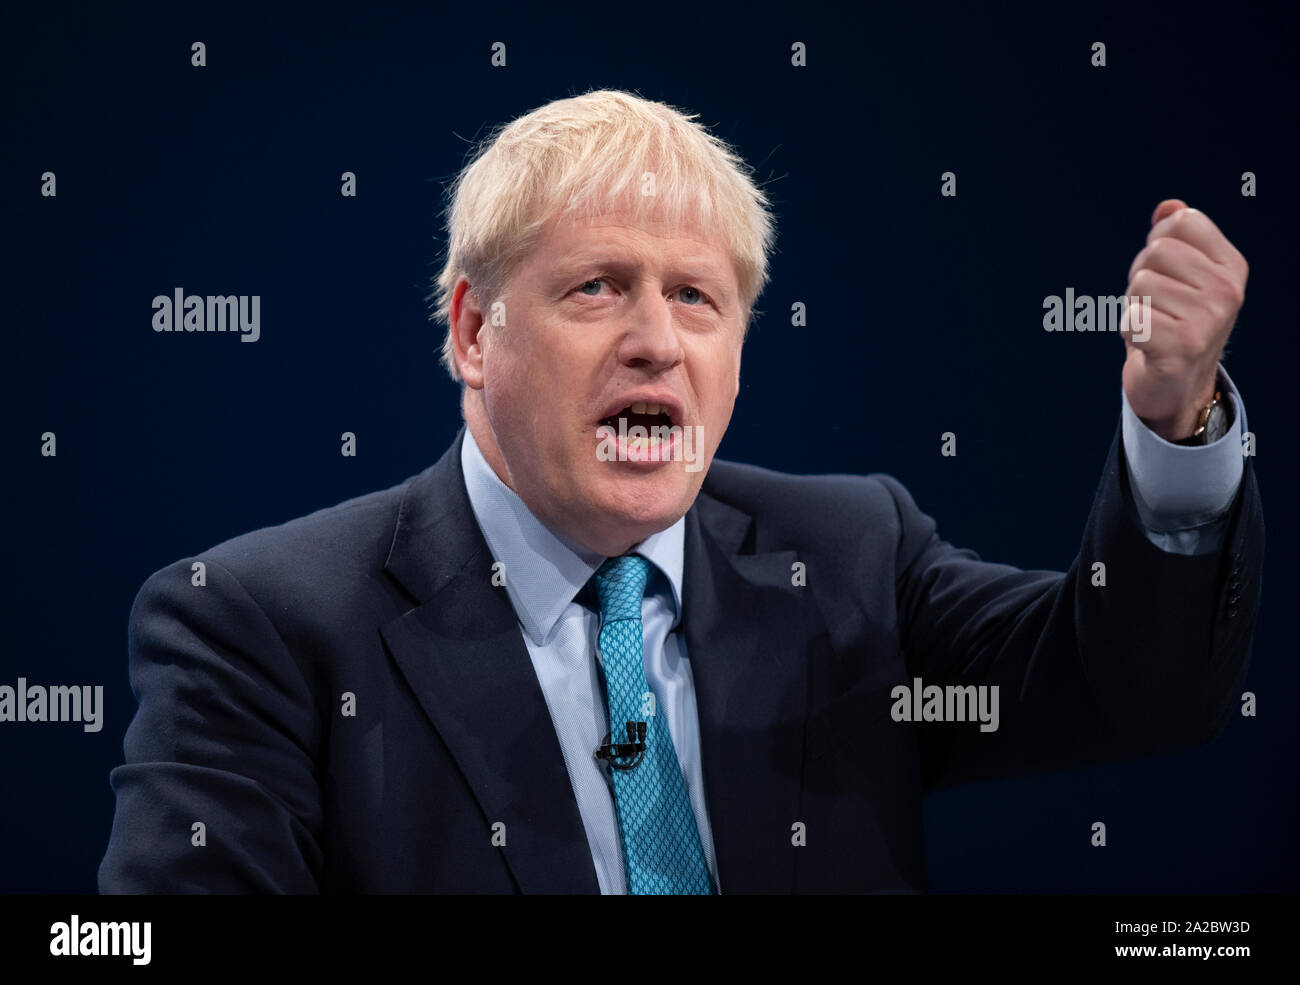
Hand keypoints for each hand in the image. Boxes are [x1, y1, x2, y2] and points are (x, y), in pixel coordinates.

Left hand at [1120, 199, 1247, 440]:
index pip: (1182, 221)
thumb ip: (1175, 239)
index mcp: (1232, 267)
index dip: (1157, 241)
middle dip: (1140, 276)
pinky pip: (1131, 317)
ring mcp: (1208, 320)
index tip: (1165, 271)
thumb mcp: (1179, 278)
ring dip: (1134, 305)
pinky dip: (1128, 329)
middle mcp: (1227, 291)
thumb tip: (1169, 205)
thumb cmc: (1172, 324)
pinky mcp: (1182, 347)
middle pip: (1155, 250)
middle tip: (1154, 305)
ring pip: (1139, 283)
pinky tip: (1147, 344)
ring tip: (1153, 325)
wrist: (1175, 387)